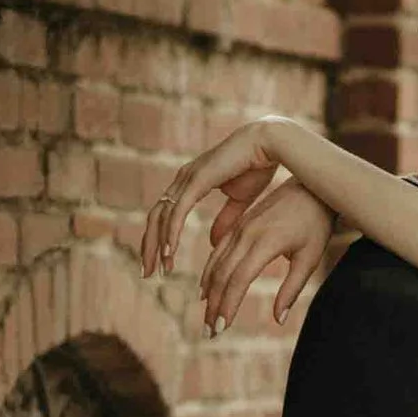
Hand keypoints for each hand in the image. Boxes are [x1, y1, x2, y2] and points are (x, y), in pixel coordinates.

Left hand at [140, 119, 290, 280]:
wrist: (269, 144)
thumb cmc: (256, 167)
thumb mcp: (239, 201)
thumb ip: (226, 220)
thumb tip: (213, 241)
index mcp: (190, 183)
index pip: (166, 215)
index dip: (160, 239)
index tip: (159, 263)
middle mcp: (183, 180)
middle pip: (156, 218)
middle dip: (150, 247)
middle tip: (148, 273)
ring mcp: (188, 178)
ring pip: (162, 216)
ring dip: (158, 244)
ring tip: (157, 268)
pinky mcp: (197, 179)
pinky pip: (178, 210)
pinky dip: (171, 232)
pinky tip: (169, 251)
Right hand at [200, 175, 337, 332]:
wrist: (311, 189)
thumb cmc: (316, 225)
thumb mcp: (309, 258)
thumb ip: (292, 289)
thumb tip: (278, 319)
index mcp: (265, 242)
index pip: (239, 279)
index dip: (228, 305)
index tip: (222, 327)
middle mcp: (247, 234)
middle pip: (222, 274)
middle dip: (214, 306)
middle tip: (209, 332)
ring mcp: (240, 227)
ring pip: (216, 263)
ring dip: (209, 292)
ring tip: (207, 317)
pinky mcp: (239, 224)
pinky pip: (218, 250)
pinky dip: (210, 272)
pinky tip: (206, 289)